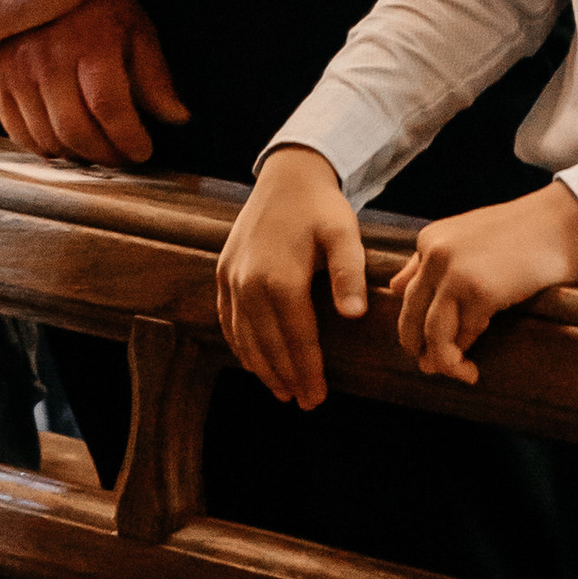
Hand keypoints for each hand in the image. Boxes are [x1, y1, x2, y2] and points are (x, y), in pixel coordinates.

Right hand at [0, 0, 188, 166]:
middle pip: (75, 130)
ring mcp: (15, 69)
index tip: (143, 151)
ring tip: (97, 149)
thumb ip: (155, 75)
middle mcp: (46, 57)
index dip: (129, 139)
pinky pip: (17, 132)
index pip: (109, 108)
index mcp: (88, 42)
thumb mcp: (134, 26)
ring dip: (76, 155)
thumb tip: (178, 118)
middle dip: (106, 155)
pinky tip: (64, 141)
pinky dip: (43, 147)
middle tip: (122, 156)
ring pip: (46, 138)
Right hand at [217, 147, 366, 406]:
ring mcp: (231, 279)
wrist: (286, 176)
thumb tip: (354, 315)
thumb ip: (349, 274)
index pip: (297, 339)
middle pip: (269, 345)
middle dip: (287, 377)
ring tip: (281, 390)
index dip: (308, 372)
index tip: (317, 397)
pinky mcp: (223, 273)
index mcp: (281, 278)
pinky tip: (253, 360)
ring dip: (262, 368)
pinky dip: (240, 345)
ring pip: (245, 337)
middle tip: (304, 402)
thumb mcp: (343, 234)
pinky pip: (228, 320)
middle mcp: (249, 283)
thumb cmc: (321, 208)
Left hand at [388, 182, 577, 384]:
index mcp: (427, 240)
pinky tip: (475, 367)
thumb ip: (427, 261)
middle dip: (417, 349)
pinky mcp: (481, 291)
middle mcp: (434, 254)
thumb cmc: (520, 234)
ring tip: (459, 374)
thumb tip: (394, 289)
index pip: (407, 294)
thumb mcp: (464, 239)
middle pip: (409, 316)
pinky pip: (464, 335)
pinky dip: (465, 355)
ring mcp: (456, 272)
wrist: (562, 222)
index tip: (425, 347)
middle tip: (432, 368)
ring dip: (441, 362)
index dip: (414, 326)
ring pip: (431, 333)